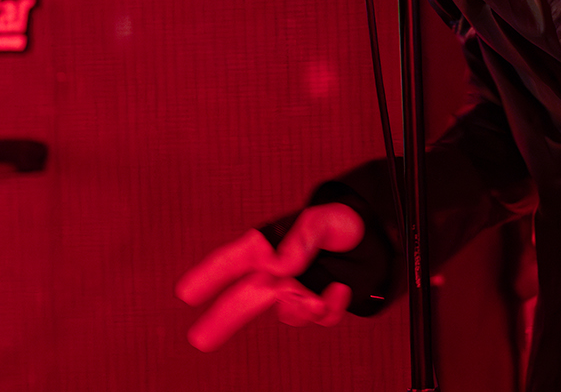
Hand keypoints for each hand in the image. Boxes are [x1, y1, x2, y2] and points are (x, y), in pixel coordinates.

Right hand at [176, 203, 362, 348]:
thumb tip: (279, 265)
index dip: (209, 275)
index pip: (233, 260)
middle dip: (221, 319)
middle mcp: (278, 271)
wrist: (374, 237)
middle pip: (243, 300)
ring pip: (287, 313)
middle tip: (199, 340)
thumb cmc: (342, 222)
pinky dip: (329, 308)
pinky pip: (319, 317)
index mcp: (269, 246)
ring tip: (313, 298)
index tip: (186, 294)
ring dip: (299, 310)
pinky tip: (339, 290)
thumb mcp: (324, 220)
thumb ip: (302, 239)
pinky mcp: (320, 302)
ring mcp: (297, 289)